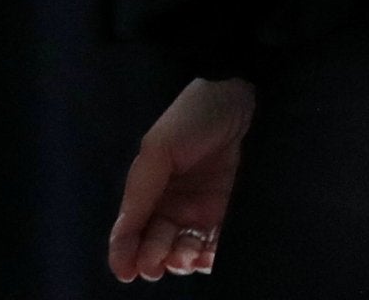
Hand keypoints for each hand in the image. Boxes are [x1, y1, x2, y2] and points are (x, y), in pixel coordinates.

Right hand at [110, 77, 253, 281]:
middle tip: (152, 265)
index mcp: (153, 186)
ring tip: (180, 258)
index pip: (134, 225)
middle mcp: (177, 202)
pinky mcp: (234, 215)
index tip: (124, 270)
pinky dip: (209, 258)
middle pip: (158, 242)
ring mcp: (206, 210)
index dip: (125, 249)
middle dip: (152, 258)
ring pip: (186, 249)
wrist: (245, 98)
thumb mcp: (158, 148)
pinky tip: (204, 257)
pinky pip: (218, 246)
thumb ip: (139, 191)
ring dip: (179, 261)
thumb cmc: (194, 116)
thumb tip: (123, 234)